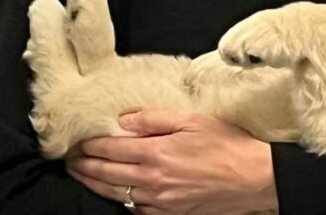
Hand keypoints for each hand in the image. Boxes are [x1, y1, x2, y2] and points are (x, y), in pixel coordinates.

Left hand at [66, 108, 277, 213]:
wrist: (254, 178)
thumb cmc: (227, 145)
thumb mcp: (192, 120)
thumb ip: (154, 119)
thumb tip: (125, 120)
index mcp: (156, 153)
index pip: (111, 150)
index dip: (91, 146)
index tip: (78, 142)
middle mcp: (154, 180)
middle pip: (108, 175)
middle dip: (85, 167)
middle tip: (71, 161)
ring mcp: (162, 201)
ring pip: (118, 195)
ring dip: (97, 186)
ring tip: (84, 177)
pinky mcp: (172, 213)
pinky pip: (138, 210)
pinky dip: (123, 203)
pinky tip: (119, 196)